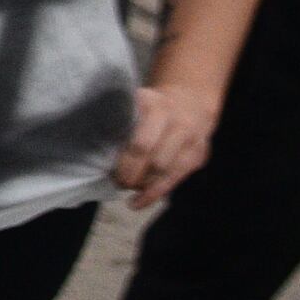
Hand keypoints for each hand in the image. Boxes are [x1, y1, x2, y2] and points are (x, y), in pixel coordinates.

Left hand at [112, 83, 218, 205]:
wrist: (190, 99)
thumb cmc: (151, 106)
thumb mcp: (134, 104)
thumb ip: (120, 123)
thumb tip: (99, 155)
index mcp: (155, 106)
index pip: (141, 143)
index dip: (126, 163)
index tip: (111, 173)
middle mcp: (178, 122)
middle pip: (155, 160)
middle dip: (134, 177)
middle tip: (119, 183)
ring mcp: (192, 139)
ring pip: (168, 172)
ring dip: (146, 187)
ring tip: (130, 192)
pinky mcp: (200, 154)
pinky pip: (178, 178)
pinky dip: (158, 192)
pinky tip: (141, 200)